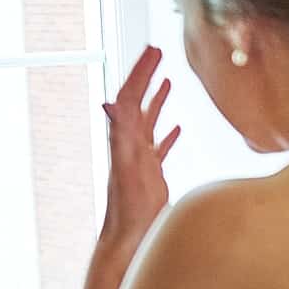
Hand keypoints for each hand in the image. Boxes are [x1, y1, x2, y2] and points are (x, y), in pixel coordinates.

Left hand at [99, 46, 180, 248]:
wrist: (130, 238)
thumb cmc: (130, 208)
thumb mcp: (128, 167)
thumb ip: (121, 135)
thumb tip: (111, 103)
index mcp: (125, 137)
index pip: (132, 95)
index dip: (141, 71)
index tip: (153, 50)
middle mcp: (130, 143)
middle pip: (138, 101)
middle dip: (146, 76)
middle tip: (157, 54)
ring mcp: (140, 158)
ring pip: (148, 121)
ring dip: (156, 99)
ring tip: (166, 81)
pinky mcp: (151, 174)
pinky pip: (159, 146)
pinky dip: (168, 133)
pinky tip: (176, 129)